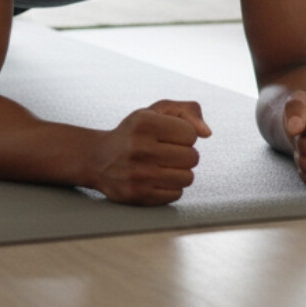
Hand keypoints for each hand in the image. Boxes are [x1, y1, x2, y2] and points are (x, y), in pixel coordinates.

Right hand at [87, 100, 211, 205]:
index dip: (184, 134)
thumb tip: (207, 133)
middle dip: (184, 154)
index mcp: (145, 123)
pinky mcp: (137, 195)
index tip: (169, 135)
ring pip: (187, 178)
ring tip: (163, 165)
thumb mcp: (156, 110)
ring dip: (180, 172)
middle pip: (192, 157)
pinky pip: (176, 194)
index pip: (191, 133)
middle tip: (167, 152)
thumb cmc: (135, 132)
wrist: (98, 159)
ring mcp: (137, 174)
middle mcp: (139, 148)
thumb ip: (188, 111)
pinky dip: (171, 187)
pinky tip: (156, 179)